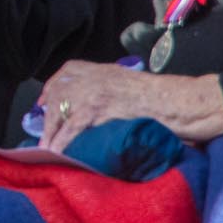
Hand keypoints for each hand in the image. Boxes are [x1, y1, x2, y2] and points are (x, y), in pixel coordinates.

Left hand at [37, 60, 222, 152]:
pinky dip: (61, 142)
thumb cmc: (161, 97)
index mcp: (101, 69)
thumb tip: (96, 106)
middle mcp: (92, 77)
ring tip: (46, 150)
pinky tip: (56, 153)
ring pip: (61, 111)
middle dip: (48, 115)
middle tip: (44, 133)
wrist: (178, 102)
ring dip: (51, 133)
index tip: (45, 102)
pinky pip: (72, 128)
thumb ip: (110, 88)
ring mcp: (93, 93)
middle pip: (58, 93)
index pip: (67, 72)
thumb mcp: (129, 83)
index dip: (52, 87)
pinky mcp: (98, 111)